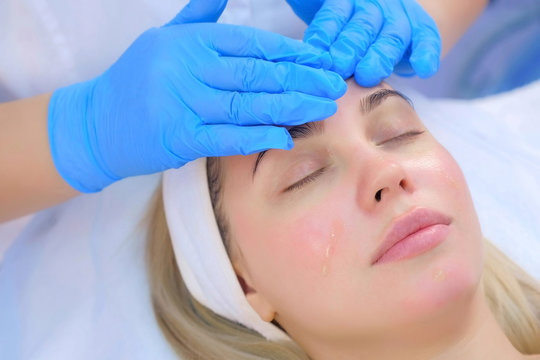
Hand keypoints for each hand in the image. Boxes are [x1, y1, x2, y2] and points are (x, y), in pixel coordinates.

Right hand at [48, 0, 345, 192]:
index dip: (291, 54)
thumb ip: (200, 17)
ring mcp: (181, 102)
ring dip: (289, 107)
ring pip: (247, 104)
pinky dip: (257, 137)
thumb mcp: (164, 38)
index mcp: (190, 40)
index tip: (321, 61)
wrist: (96, 122)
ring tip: (321, 109)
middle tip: (333, 86)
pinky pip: (226, 137)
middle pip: (257, 73)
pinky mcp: (177, 137)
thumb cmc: (135, 80)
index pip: (252, 43)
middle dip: (301, 79)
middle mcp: (187, 67)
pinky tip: (284, 137)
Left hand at [286, 0, 440, 85]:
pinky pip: (427, 39)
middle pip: (362, 28)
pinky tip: (424, 69)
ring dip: (379, 57)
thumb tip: (289, 0)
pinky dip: (426, 54)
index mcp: (346, 2)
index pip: (334, 16)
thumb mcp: (320, 12)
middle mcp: (374, 7)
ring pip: (390, 37)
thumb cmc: (343, 28)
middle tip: (339, 68)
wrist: (384, 20)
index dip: (325, 36)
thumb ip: (310, 15)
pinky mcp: (421, 31)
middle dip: (349, 49)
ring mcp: (399, 18)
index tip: (316, 56)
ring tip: (368, 74)